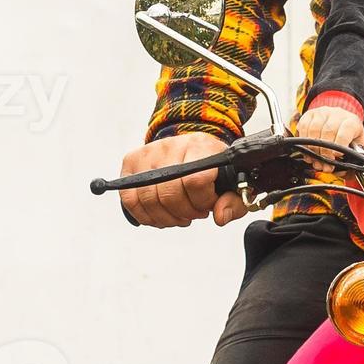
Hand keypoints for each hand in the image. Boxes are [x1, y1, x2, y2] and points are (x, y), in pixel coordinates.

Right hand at [117, 131, 246, 227]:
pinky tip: (160, 215)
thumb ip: (234, 203)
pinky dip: (144, 215)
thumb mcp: (232, 184)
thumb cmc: (212, 169)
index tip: (208, 204)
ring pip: (149, 199)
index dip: (202, 201)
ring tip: (179, 214)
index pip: (196, 180)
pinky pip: (129, 198)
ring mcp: (149, 152)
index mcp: (201, 147)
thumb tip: (220, 217)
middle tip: (193, 213)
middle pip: (170, 193)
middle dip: (184, 213)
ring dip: (165, 217)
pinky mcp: (131, 161)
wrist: (192, 148)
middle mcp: (172, 145)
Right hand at [294, 105, 363, 167]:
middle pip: (327, 132)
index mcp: (351, 122)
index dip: (339, 146)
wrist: (341, 118)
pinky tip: (307, 150)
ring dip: (312, 149)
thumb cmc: (348, 133)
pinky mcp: (310, 114)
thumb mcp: (355, 145)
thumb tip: (342, 172)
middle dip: (323, 152)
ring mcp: (322, 113)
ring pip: (313, 129)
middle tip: (323, 165)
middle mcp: (337, 114)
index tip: (336, 156)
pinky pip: (303, 126)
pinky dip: (303, 141)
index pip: (344, 133)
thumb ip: (351, 158)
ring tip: (314, 160)